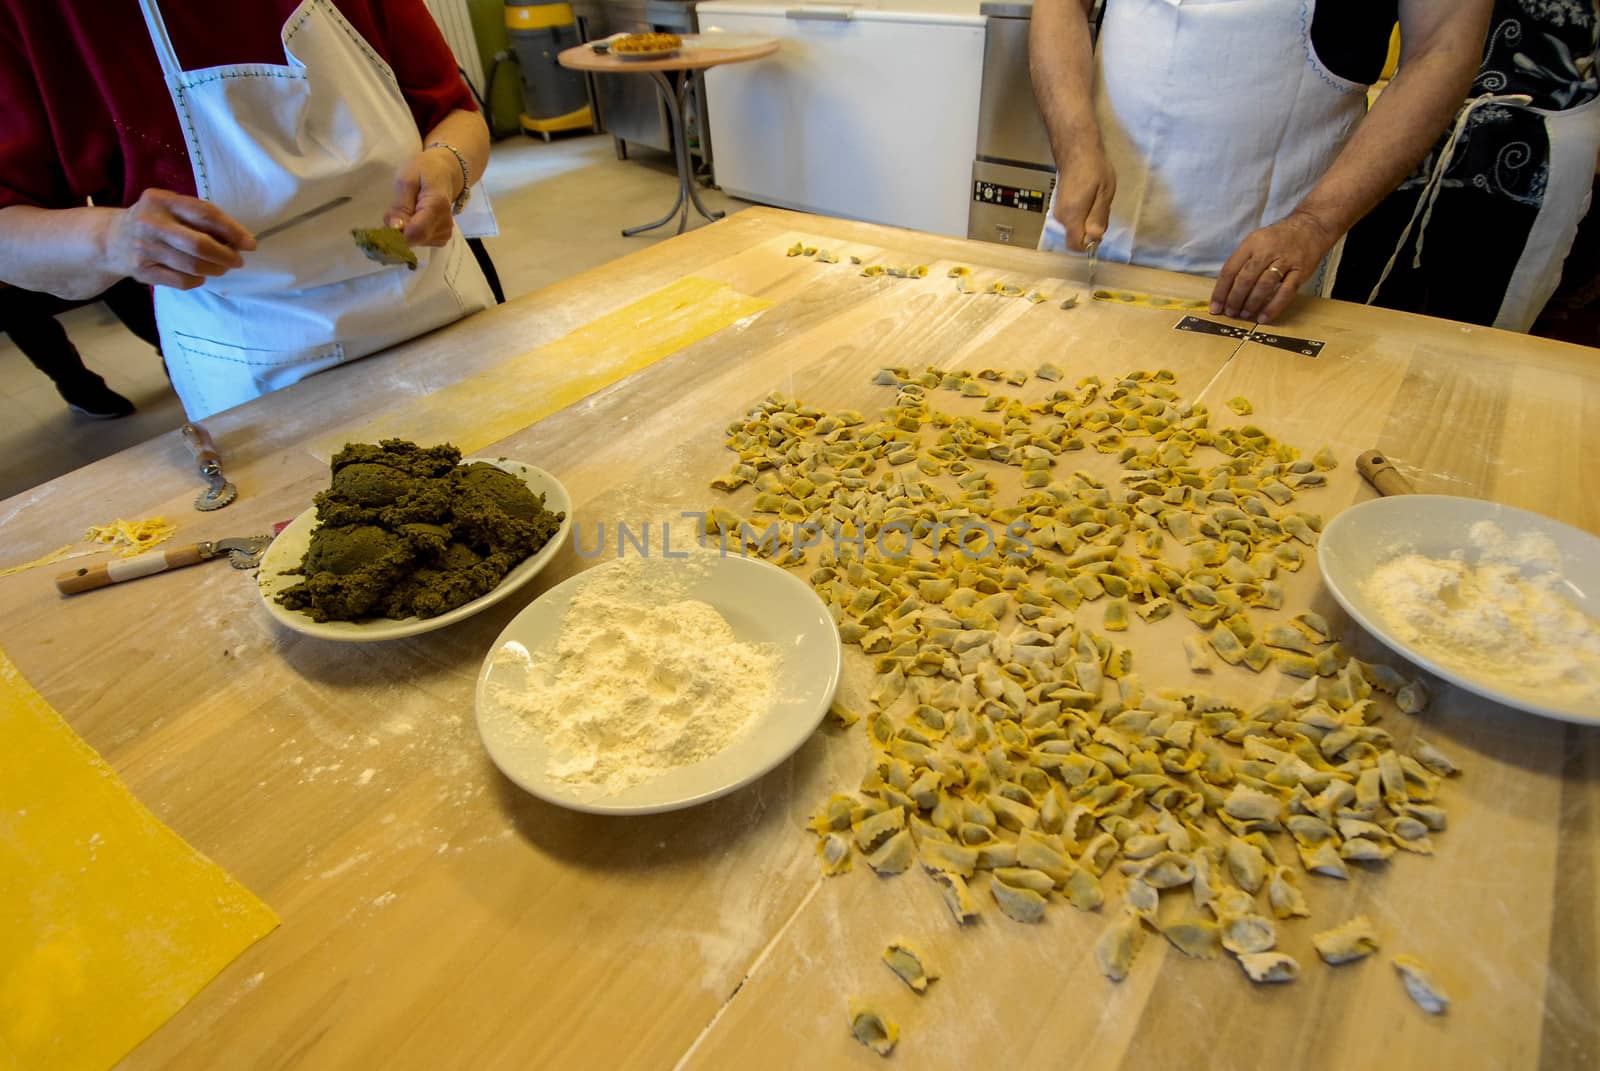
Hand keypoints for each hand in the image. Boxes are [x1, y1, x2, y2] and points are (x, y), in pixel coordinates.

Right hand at [102, 189, 254, 289]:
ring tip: (222, 267)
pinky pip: (181, 282)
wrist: (112, 238)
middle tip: (237, 261)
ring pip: (193, 266)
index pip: (204, 214)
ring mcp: (144, 248)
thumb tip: (240, 238)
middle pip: (200, 244)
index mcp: (160, 200)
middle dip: (226, 255)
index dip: (232, 230)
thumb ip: (200, 217)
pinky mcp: (142, 271)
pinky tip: (199, 275)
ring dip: (215, 269)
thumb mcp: (171, 207)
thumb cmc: (155, 221)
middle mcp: (150, 223)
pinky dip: (197, 280)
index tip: (249, 244)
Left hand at [385, 148, 460, 246]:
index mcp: (437, 206)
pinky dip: (413, 233)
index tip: (386, 225)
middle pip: (415, 239)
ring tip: (408, 211)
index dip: (398, 234)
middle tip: (397, 211)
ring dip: (406, 231)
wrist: (443, 173)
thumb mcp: (406, 179)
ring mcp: (446, 232)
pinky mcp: (443, 237)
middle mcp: (445, 223)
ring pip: (416, 242)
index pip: (417, 232)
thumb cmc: (423, 171)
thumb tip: (394, 229)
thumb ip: (400, 205)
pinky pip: (421, 242)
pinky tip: (415, 218)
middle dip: (400, 231)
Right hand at [1050, 142, 1115, 252]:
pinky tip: (1089, 197)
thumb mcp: (1104, 193)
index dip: (1089, 244)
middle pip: (1076, 237)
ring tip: (1096, 199)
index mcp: (1072, 216)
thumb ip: (1099, 218)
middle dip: (1091, 230)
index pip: (1075, 245)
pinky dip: (1083, 214)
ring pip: (1075, 227)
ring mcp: (1059, 211)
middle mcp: (1061, 217)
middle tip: (1101, 208)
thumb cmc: (1093, 168)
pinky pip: (1072, 218)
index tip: (1100, 230)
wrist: (1076, 150)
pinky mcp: (1060, 205)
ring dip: (1088, 220)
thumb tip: (1095, 238)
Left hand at [1211, 211, 1338, 323]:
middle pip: (1245, 278)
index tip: (1215, 307)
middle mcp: (1267, 250)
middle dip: (1235, 299)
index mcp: (1251, 243)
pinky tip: (1264, 318)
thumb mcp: (1256, 242)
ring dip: (1251, 303)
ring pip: (1264, 285)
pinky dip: (1273, 307)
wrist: (1311, 227)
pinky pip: (1285, 292)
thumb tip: (1225, 290)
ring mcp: (1285, 260)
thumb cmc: (1278, 239)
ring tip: (1244, 315)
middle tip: (1230, 313)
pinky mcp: (1300, 270)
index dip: (1221, 291)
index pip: (1230, 269)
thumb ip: (1242, 262)